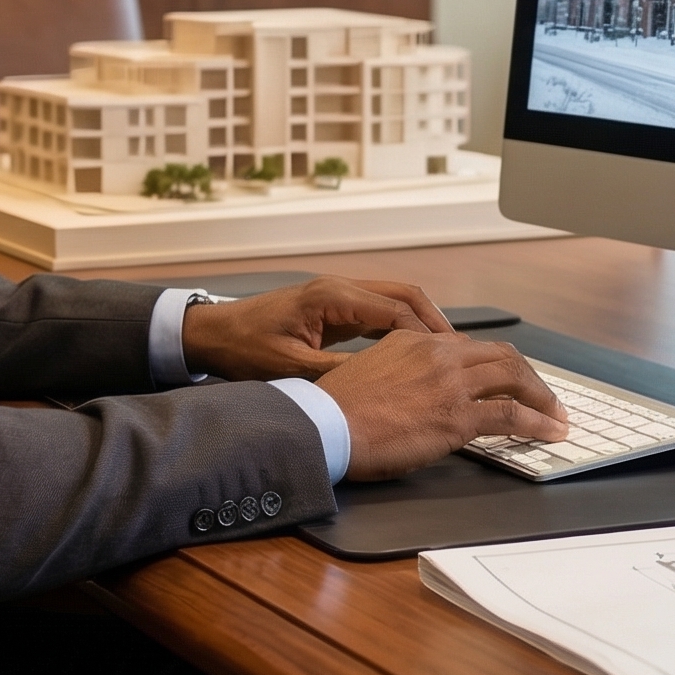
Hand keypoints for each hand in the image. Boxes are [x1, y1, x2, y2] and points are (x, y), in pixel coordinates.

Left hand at [180, 276, 452, 381]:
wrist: (214, 334)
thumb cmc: (244, 349)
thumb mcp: (291, 370)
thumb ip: (337, 375)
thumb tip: (382, 385)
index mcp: (332, 298)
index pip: (395, 310)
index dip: (426, 337)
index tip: (449, 360)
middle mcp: (340, 289)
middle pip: (405, 296)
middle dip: (435, 324)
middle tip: (460, 354)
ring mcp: (338, 296)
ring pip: (395, 302)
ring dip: (421, 325)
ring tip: (446, 355)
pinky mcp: (334, 308)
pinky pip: (379, 312)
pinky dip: (401, 329)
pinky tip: (414, 353)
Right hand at [316, 333, 570, 481]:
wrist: (324, 426)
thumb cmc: (336, 410)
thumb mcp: (369, 371)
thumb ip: (399, 371)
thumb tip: (415, 392)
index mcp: (414, 339)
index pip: (468, 347)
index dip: (494, 365)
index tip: (505, 380)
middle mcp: (437, 353)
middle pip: (501, 356)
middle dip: (528, 376)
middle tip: (543, 395)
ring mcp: (450, 382)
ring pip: (514, 378)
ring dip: (542, 397)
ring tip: (556, 414)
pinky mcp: (457, 415)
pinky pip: (512, 415)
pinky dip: (539, 423)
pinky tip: (551, 432)